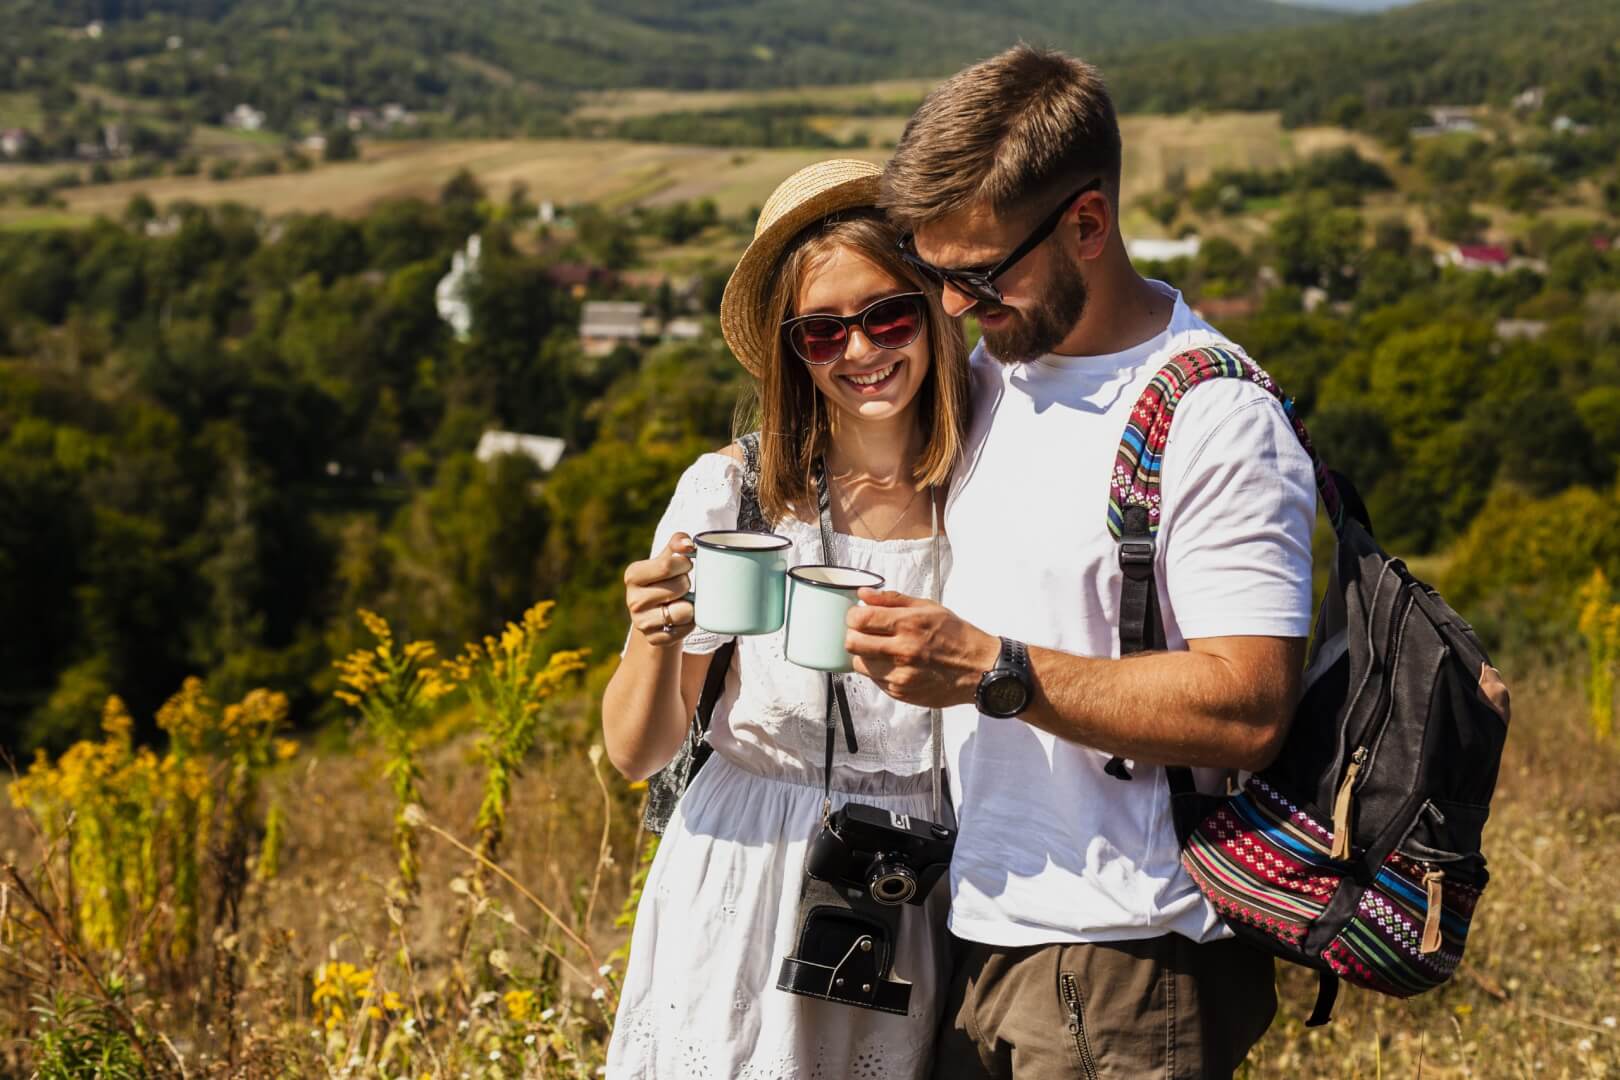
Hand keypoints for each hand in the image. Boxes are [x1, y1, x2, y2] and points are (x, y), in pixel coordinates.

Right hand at [624, 533, 696, 648]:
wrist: (657, 614)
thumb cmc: (665, 580)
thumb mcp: (667, 559)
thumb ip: (677, 543)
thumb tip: (688, 545)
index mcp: (633, 575)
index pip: (669, 565)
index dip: (685, 564)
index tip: (684, 566)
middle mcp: (633, 600)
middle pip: (680, 586)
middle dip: (687, 584)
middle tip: (681, 587)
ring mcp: (641, 622)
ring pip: (684, 610)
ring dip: (691, 605)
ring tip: (681, 603)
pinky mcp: (653, 639)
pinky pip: (685, 629)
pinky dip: (689, 623)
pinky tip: (680, 619)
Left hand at [844, 589, 1000, 708]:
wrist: (979, 669)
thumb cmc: (956, 636)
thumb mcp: (928, 607)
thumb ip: (892, 600)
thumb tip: (864, 594)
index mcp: (908, 625)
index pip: (859, 619)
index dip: (853, 615)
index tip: (858, 615)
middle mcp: (902, 651)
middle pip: (852, 643)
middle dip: (853, 634)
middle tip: (863, 632)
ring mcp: (900, 675)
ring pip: (859, 664)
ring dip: (864, 654)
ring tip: (880, 649)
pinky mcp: (900, 693)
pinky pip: (874, 679)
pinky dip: (878, 670)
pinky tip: (894, 663)